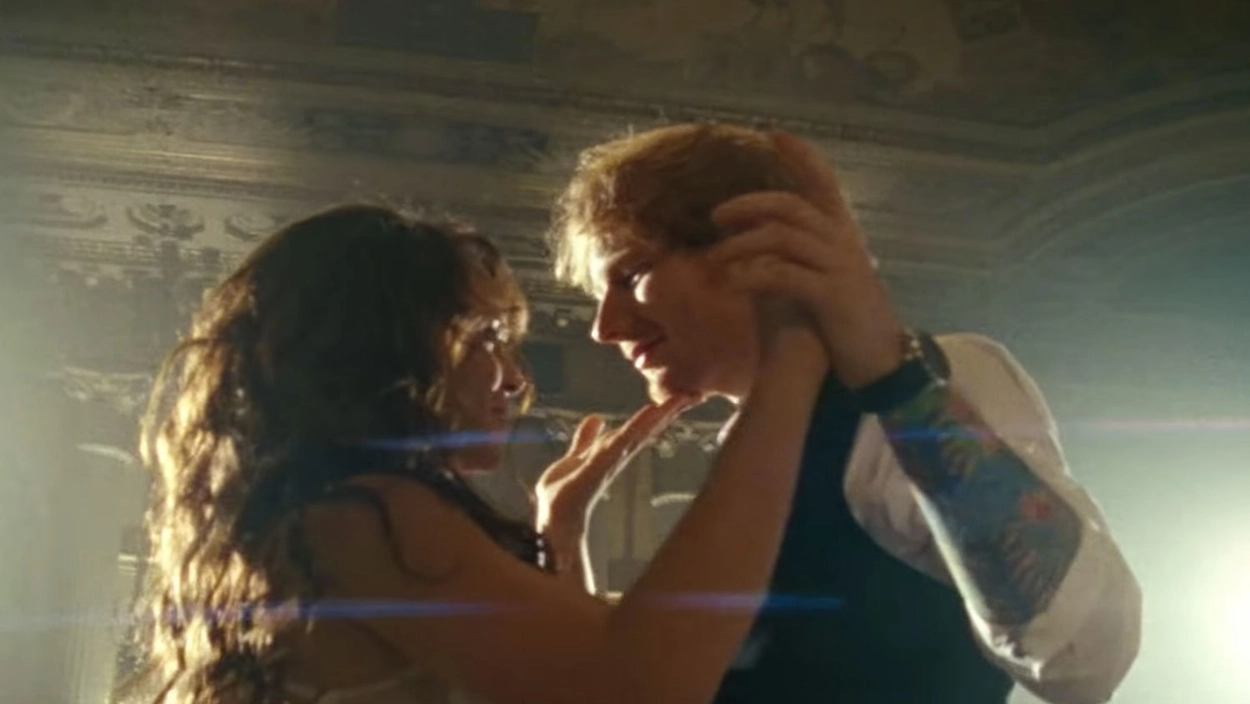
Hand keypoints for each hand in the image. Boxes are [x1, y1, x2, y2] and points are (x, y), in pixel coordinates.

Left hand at [534, 395, 694, 535]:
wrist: (552, 518)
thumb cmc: (563, 493)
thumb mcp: (576, 456)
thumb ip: (586, 439)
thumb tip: (597, 418)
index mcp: (610, 453)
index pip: (638, 430)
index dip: (656, 414)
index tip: (676, 399)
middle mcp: (615, 457)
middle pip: (644, 431)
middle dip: (665, 414)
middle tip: (688, 397)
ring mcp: (609, 462)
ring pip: (636, 435)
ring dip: (655, 418)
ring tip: (674, 403)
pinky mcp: (599, 466)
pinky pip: (620, 443)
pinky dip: (635, 428)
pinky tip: (647, 415)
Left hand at [707, 131, 906, 387]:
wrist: (875, 362)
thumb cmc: (838, 320)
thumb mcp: (818, 277)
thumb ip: (793, 253)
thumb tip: (750, 238)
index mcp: (842, 233)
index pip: (823, 182)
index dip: (802, 156)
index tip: (775, 134)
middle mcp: (843, 242)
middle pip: (790, 206)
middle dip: (750, 205)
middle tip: (717, 216)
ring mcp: (839, 267)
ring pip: (782, 237)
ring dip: (742, 246)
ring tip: (714, 260)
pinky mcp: (830, 295)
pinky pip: (782, 274)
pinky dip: (751, 275)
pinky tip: (731, 283)